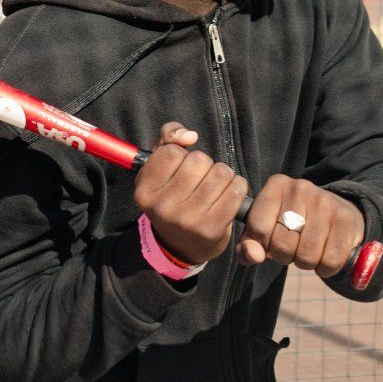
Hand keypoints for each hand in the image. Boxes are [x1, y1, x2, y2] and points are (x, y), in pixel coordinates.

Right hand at [133, 122, 247, 267]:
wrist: (182, 245)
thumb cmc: (173, 197)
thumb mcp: (159, 166)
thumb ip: (167, 137)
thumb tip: (190, 136)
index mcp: (145, 191)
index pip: (172, 152)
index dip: (182, 155)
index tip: (181, 169)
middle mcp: (163, 207)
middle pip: (199, 160)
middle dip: (205, 165)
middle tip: (201, 180)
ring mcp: (187, 220)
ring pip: (221, 173)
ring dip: (224, 175)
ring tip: (215, 188)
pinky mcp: (211, 229)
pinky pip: (236, 190)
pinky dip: (237, 187)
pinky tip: (229, 195)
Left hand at [238, 174, 364, 277]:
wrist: (339, 215)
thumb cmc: (293, 226)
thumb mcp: (266, 230)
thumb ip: (248, 244)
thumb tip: (253, 256)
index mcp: (276, 186)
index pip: (258, 227)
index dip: (263, 244)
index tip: (272, 240)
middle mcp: (300, 188)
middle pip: (282, 245)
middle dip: (286, 256)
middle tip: (294, 247)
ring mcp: (325, 202)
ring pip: (306, 256)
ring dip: (306, 263)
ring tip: (310, 249)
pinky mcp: (346, 220)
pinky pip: (330, 261)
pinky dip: (326, 268)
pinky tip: (326, 256)